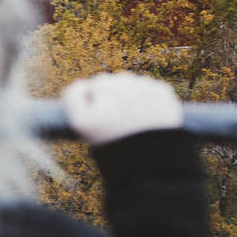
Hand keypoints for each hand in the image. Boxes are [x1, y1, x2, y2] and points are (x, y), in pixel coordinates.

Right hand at [62, 72, 182, 146]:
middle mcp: (125, 80)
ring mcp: (147, 84)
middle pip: (115, 81)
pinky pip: (152, 88)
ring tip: (132, 120)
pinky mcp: (164, 91)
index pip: (95, 84)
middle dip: (114, 96)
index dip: (94, 102)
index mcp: (104, 85)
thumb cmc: (111, 140)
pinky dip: (149, 99)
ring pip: (134, 84)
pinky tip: (147, 115)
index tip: (100, 118)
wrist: (150, 156)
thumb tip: (84, 83)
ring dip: (132, 96)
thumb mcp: (80, 123)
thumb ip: (72, 96)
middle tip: (117, 120)